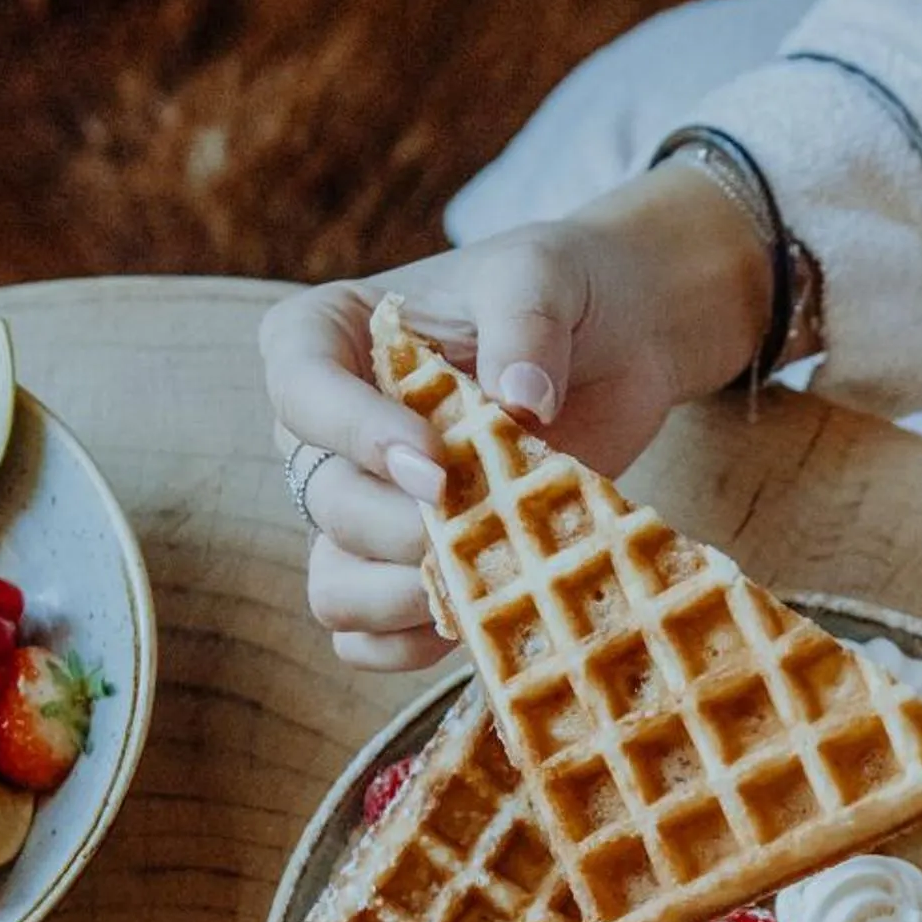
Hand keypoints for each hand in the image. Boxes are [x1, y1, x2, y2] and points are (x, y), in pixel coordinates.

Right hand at [261, 169, 772, 667]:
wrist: (620, 341)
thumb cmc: (562, 291)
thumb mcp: (544, 276)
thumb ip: (524, 323)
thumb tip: (522, 400)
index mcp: (325, 337)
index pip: (300, 391)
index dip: (356, 437)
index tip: (434, 464)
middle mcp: (326, 431)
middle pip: (326, 502)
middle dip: (402, 528)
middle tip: (480, 523)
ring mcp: (365, 506)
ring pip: (334, 585)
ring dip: (399, 598)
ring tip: (476, 583)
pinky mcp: (406, 566)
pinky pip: (366, 636)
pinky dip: (409, 645)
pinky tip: (471, 623)